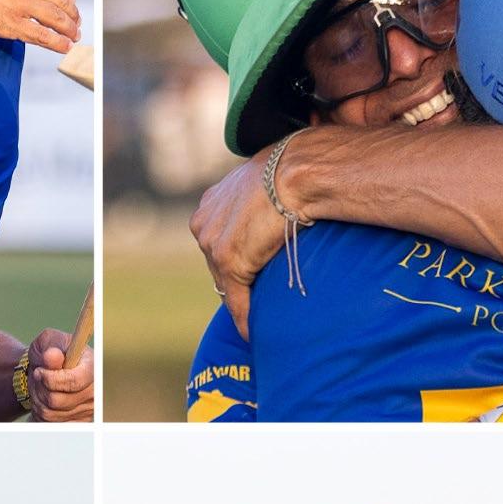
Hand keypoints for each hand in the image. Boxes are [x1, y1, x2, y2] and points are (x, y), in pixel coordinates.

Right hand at [0, 0, 81, 55]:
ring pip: (56, 19)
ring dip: (69, 29)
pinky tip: (64, 47)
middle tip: (76, 22)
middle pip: (60, 0)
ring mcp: (22, 4)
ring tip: (74, 37)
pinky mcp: (13, 24)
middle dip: (72, 12)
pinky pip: (42, 36)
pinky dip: (57, 43)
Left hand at [27, 330, 93, 422]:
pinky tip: (43, 399)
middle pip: (58, 400)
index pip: (74, 381)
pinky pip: (50, 422)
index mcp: (93, 366)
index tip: (39, 372)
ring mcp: (88, 409)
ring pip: (50, 413)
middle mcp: (95, 390)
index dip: (52, 379)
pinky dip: (40, 412)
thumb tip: (53, 355)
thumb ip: (50, 348)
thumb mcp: (48, 342)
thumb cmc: (50, 351)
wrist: (48, 368)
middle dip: (40, 389)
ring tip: (39, 386)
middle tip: (38, 377)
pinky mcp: (78, 422)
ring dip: (38, 399)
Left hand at [190, 150, 286, 340]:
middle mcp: (204, 221)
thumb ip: (261, 199)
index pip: (218, 240)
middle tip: (255, 299)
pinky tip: (251, 333)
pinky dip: (244, 318)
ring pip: (224, 284)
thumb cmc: (294, 170)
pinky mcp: (229, 261)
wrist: (298, 171)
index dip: (235, 257)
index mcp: (211, 201)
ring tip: (255, 320)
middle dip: (234, 282)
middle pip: (216, 265)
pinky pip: (235, 299)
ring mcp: (213, 242)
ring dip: (239, 302)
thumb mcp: (268, 183)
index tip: (249, 272)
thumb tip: (279, 205)